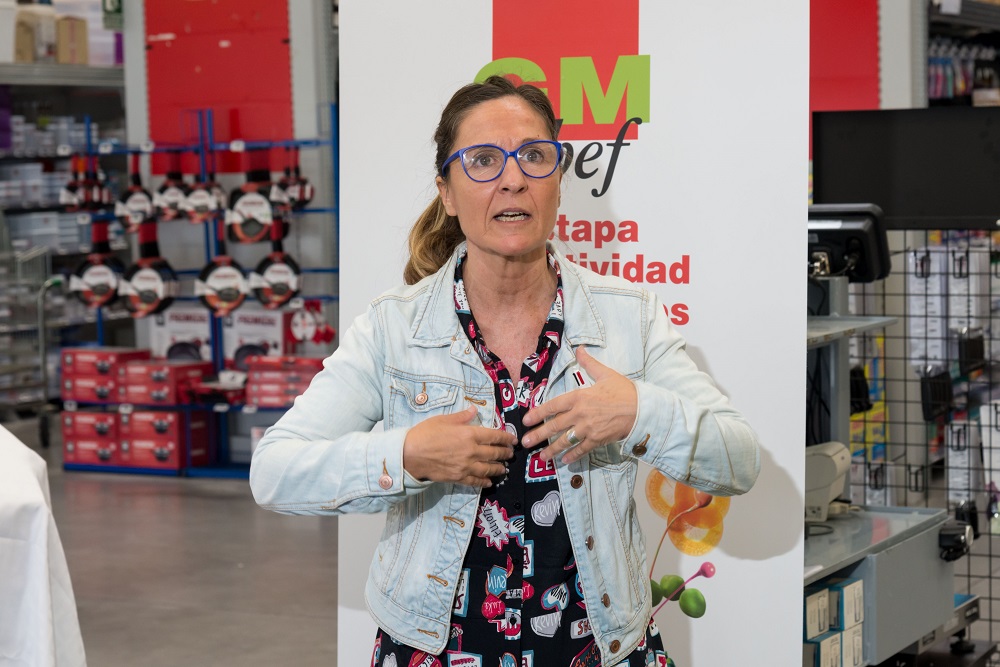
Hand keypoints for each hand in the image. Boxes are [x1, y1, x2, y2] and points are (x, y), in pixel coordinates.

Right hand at [403, 406, 516, 486]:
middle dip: (505, 453)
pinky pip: (475, 481)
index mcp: (469, 434)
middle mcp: (471, 451)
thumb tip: (474, 410)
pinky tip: (489, 482)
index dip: (506, 438)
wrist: (409, 454)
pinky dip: (484, 481)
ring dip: (498, 468)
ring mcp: (466, 466)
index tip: (513, 440)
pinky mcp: (458, 477)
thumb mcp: (443, 419)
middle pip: (494, 453)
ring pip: (488, 468)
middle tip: (510, 454)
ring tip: (504, 468)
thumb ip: (462, 417)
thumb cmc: (425, 433)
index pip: (494, 436)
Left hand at [521, 347, 636, 463]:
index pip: (553, 406)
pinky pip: (582, 449)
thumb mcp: (606, 374)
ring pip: (565, 440)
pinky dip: (573, 455)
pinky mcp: (598, 440)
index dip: (538, 413)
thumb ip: (589, 363)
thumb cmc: (624, 390)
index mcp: (579, 397)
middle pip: (554, 425)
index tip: (526, 420)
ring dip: (552, 450)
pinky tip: (565, 461)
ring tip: (541, 457)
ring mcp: (588, 428)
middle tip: (525, 443)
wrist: (642, 409)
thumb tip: (579, 349)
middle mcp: (580, 414)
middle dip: (538, 435)